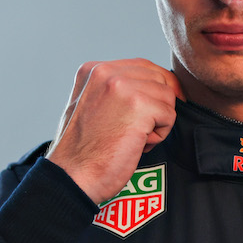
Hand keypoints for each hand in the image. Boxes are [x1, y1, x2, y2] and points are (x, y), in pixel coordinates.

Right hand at [46, 59, 183, 204]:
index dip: (157, 87)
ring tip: (135, 138)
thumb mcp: (90, 105)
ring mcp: (123, 86)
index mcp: (94, 69)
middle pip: (159, 78)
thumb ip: (114, 89)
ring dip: (158, 121)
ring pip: (167, 97)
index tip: (158, 107)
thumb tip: (153, 85)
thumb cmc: (83, 150)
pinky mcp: (139, 105)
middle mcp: (107, 72)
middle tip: (140, 130)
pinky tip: (138, 144)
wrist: (72, 176)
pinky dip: (160, 134)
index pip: (142, 66)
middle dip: (159, 105)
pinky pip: (169, 115)